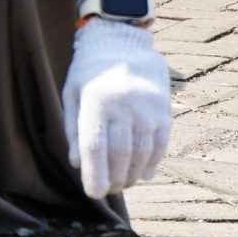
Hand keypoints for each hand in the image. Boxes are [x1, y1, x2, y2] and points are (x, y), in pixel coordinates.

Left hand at [63, 18, 171, 197]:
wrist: (123, 42)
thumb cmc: (90, 72)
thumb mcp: (73, 94)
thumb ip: (73, 129)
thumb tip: (78, 165)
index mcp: (96, 100)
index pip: (96, 146)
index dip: (95, 174)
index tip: (93, 193)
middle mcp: (125, 105)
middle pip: (121, 154)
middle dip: (114, 178)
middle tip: (108, 190)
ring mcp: (148, 108)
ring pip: (143, 153)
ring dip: (133, 175)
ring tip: (123, 184)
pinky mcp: (164, 110)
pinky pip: (160, 144)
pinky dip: (152, 163)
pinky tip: (143, 174)